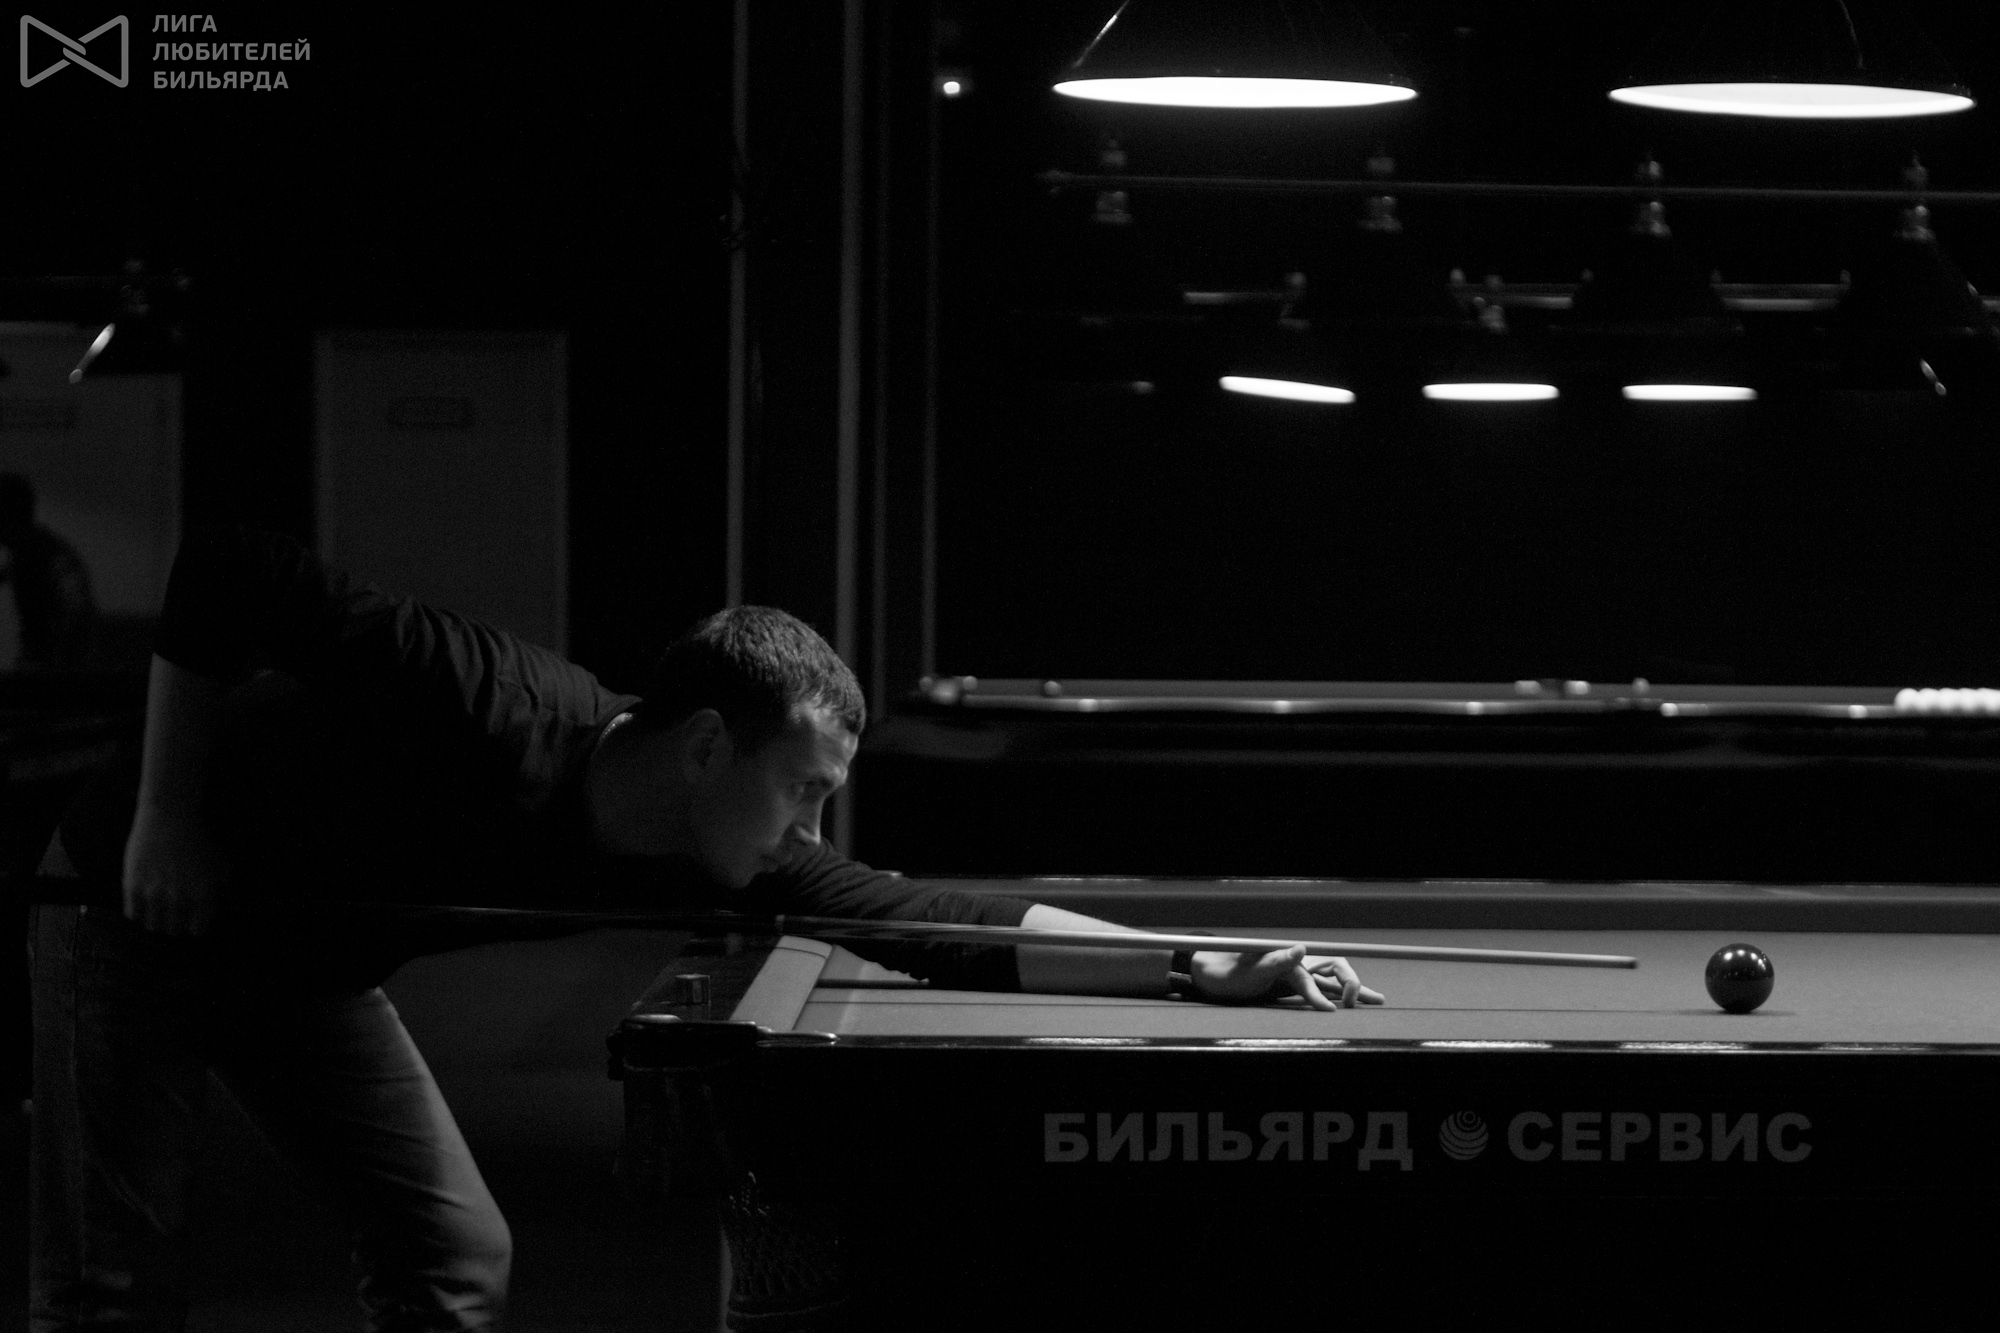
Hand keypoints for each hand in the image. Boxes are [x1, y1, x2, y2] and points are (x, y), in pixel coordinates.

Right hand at [122, 803, 229, 935]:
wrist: (169, 817)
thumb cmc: (198, 840)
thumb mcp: (221, 864)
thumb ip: (222, 891)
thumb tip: (219, 909)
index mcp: (204, 895)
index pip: (198, 930)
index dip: (196, 925)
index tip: (193, 919)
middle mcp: (179, 898)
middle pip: (174, 931)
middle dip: (176, 923)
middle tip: (175, 912)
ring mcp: (154, 893)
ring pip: (153, 926)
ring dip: (157, 919)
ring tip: (160, 907)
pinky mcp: (133, 886)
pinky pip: (133, 915)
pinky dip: (138, 911)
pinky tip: (144, 900)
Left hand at [1190, 945, 1386, 1009]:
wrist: (1217, 977)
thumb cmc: (1231, 972)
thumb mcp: (1251, 968)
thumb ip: (1276, 959)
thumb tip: (1302, 947)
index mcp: (1289, 960)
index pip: (1312, 977)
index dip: (1320, 994)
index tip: (1329, 1011)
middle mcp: (1298, 965)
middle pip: (1334, 971)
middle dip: (1353, 984)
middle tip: (1361, 1002)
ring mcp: (1299, 976)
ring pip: (1334, 983)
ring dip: (1356, 990)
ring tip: (1378, 1000)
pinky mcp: (1297, 987)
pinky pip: (1324, 991)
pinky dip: (1341, 997)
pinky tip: (1353, 1005)